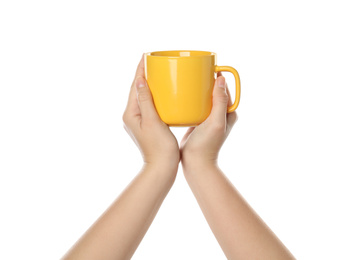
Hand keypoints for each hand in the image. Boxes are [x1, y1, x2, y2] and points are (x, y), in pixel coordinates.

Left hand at [123, 55, 179, 169]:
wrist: (161, 168)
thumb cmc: (159, 148)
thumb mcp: (153, 122)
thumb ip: (146, 101)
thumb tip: (141, 81)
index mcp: (130, 114)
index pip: (134, 86)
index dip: (140, 70)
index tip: (146, 56)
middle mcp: (132, 116)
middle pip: (138, 90)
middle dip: (144, 75)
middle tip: (154, 61)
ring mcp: (139, 121)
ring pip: (144, 97)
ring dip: (150, 84)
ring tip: (159, 72)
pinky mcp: (148, 125)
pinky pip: (150, 105)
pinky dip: (156, 96)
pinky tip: (165, 93)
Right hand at [180, 74, 237, 168]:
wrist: (195, 164)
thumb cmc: (207, 145)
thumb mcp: (216, 122)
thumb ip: (220, 102)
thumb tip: (221, 79)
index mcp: (229, 113)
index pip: (225, 89)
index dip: (218, 76)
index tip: (206, 67)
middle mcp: (220, 114)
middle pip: (213, 91)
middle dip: (205, 80)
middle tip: (192, 71)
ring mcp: (209, 118)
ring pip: (203, 97)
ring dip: (196, 89)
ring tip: (185, 80)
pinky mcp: (198, 121)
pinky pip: (195, 105)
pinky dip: (189, 99)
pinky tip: (179, 95)